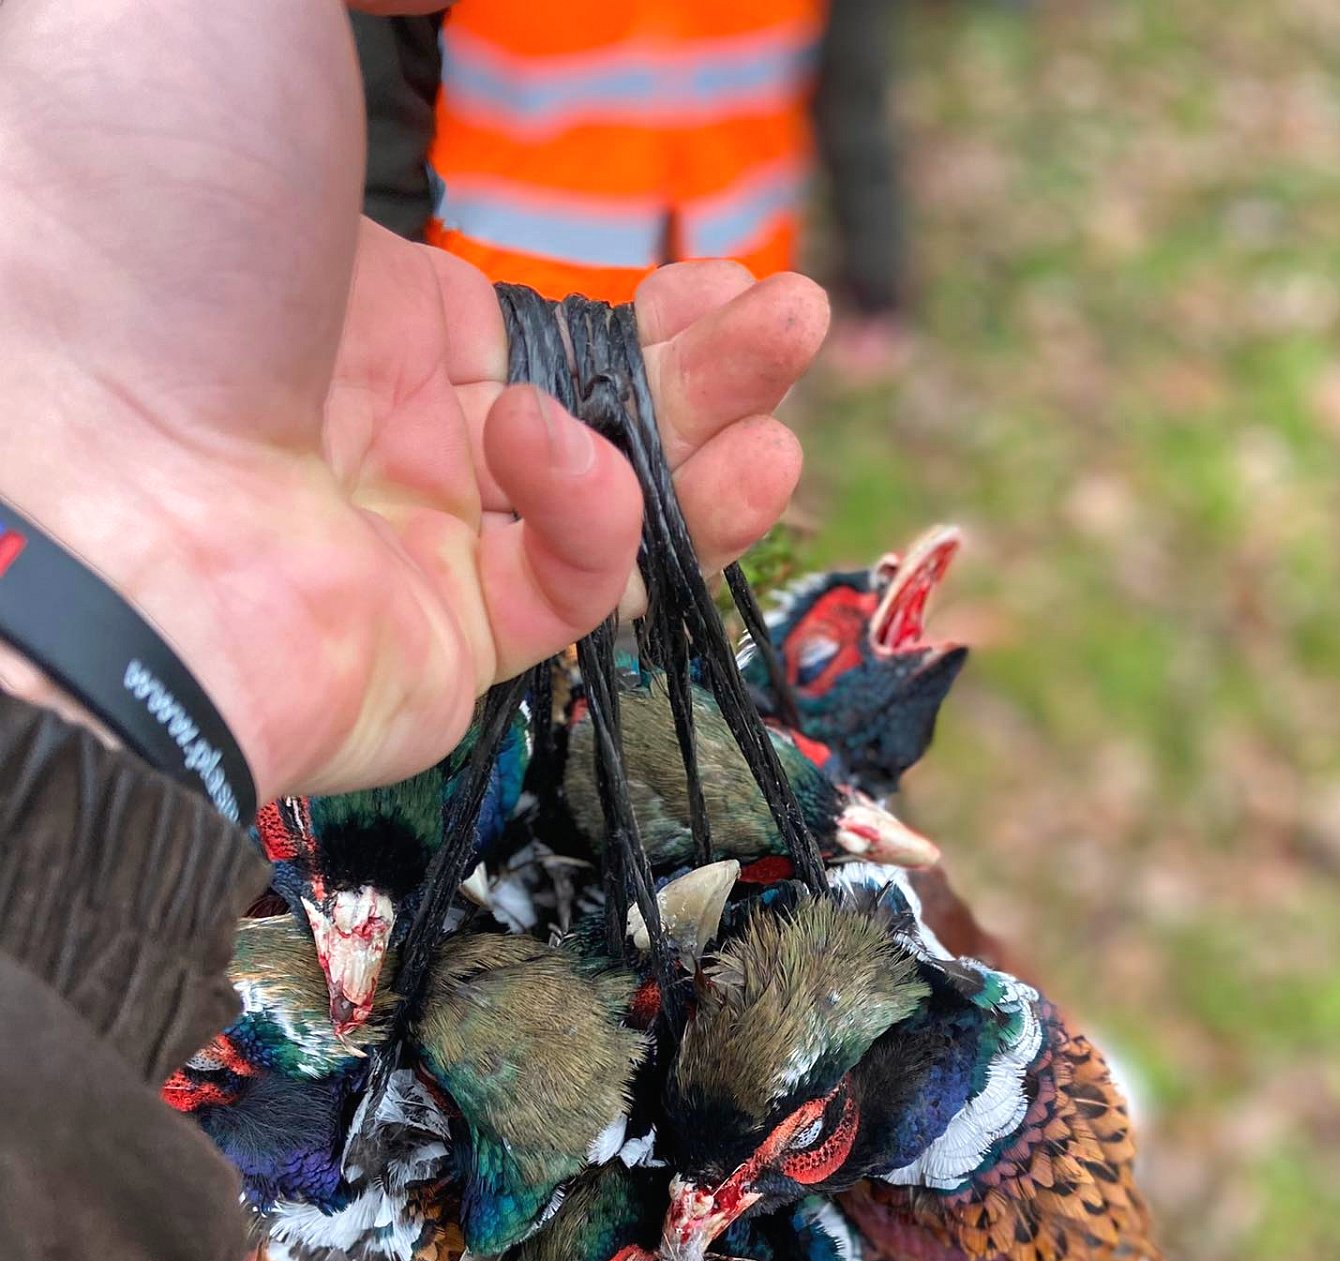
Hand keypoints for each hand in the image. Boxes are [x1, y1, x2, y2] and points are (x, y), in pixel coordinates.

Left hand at [0, 0, 826, 799]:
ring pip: (609, 506)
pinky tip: (557, 459)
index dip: (636, 292)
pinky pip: (568, 586)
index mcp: (342, 295)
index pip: (531, 311)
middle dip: (711, 358)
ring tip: (782, 380)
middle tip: (793, 317)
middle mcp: (383, 424)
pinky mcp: (438, 645)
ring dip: (710, 446)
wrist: (65, 473)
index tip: (715, 259)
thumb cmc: (130, 224)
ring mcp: (410, 540)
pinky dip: (598, 518)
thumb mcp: (241, 19)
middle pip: (598, 405)